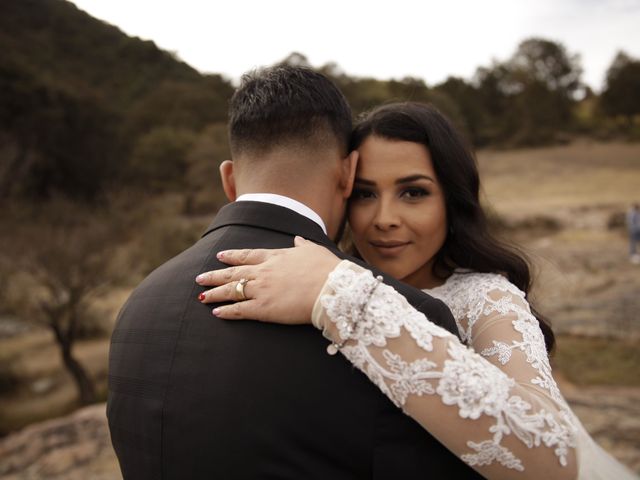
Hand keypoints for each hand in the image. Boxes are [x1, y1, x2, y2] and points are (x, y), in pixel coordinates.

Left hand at [196, 236, 340, 323]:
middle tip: (200, 278)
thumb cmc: (326, 269)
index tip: (220, 256)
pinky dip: (227, 311)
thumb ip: (302, 246)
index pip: (247, 255)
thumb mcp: (314, 251)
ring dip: (215, 293)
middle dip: (215, 275)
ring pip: (231, 290)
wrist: (330, 288)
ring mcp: (261, 290)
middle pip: (233, 273)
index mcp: (275, 257)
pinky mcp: (263, 308)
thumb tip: (297, 240)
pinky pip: (239, 310)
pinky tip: (216, 313)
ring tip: (202, 296)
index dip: (232, 256)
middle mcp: (263, 272)